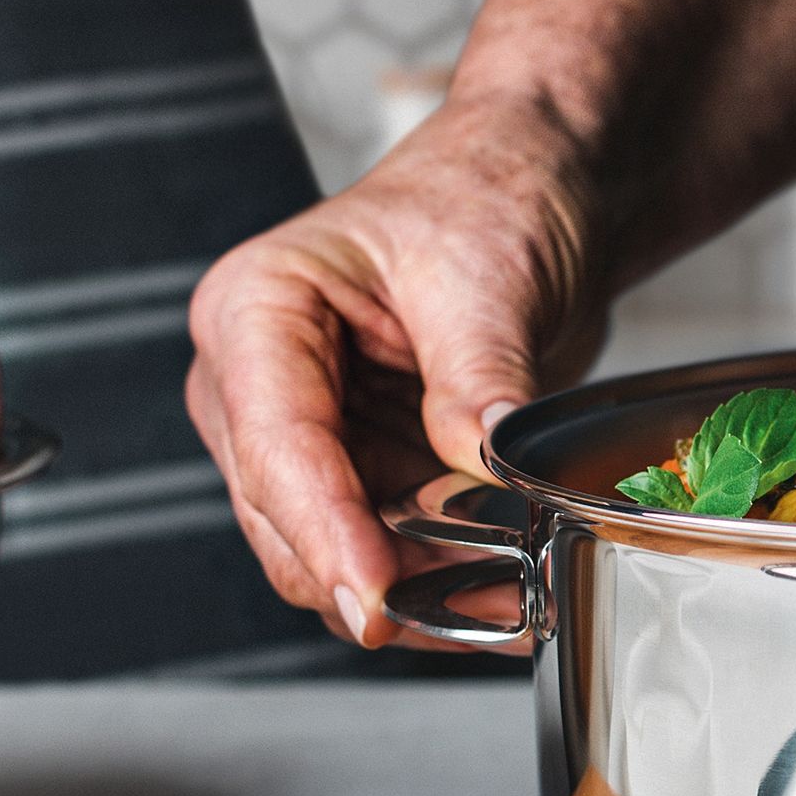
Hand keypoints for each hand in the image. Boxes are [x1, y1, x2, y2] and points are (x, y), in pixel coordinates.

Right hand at [184, 0, 795, 645]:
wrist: (538, 190)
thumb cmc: (488, 196)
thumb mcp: (489, 278)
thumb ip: (478, 378)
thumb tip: (483, 464)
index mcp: (259, 309)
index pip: (277, 443)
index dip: (326, 533)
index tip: (376, 599)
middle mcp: (257, 381)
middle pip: (286, 519)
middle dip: (377, 574)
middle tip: (476, 604)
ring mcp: (305, 433)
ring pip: (330, 554)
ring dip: (416, 591)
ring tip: (509, 598)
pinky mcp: (358, 469)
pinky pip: (383, 552)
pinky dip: (441, 580)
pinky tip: (505, 589)